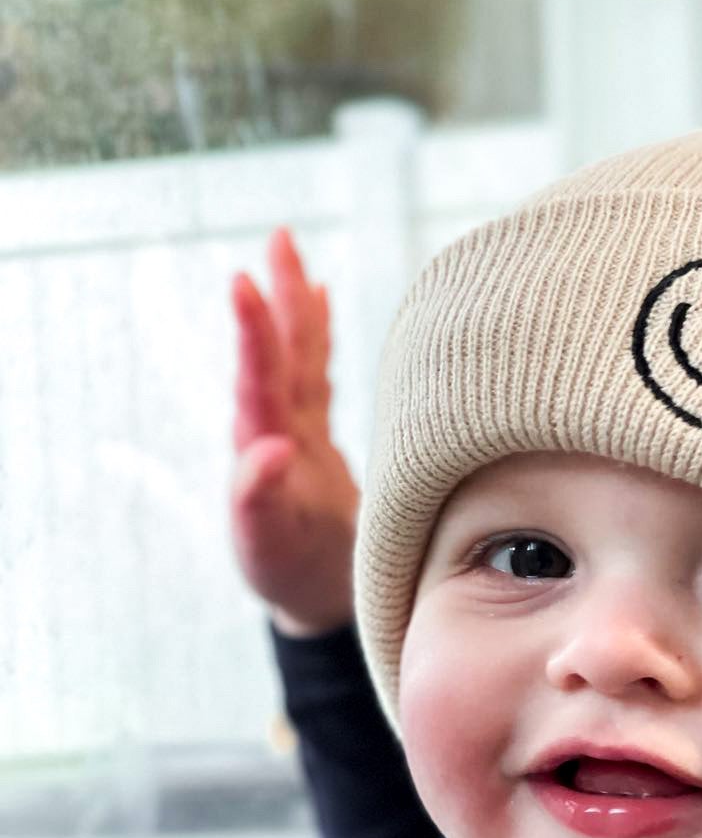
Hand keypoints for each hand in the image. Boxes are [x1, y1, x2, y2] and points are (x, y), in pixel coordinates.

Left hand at [229, 228, 360, 636]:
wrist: (314, 596)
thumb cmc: (287, 574)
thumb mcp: (267, 546)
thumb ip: (258, 500)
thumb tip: (267, 448)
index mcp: (260, 451)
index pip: (256, 382)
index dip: (253, 334)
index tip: (245, 284)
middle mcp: (274, 431)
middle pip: (274, 353)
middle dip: (276, 298)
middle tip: (278, 241)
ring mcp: (296, 430)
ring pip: (296, 355)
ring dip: (294, 304)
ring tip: (291, 252)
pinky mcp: (318, 437)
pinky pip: (319, 373)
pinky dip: (318, 335)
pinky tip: (320, 297)